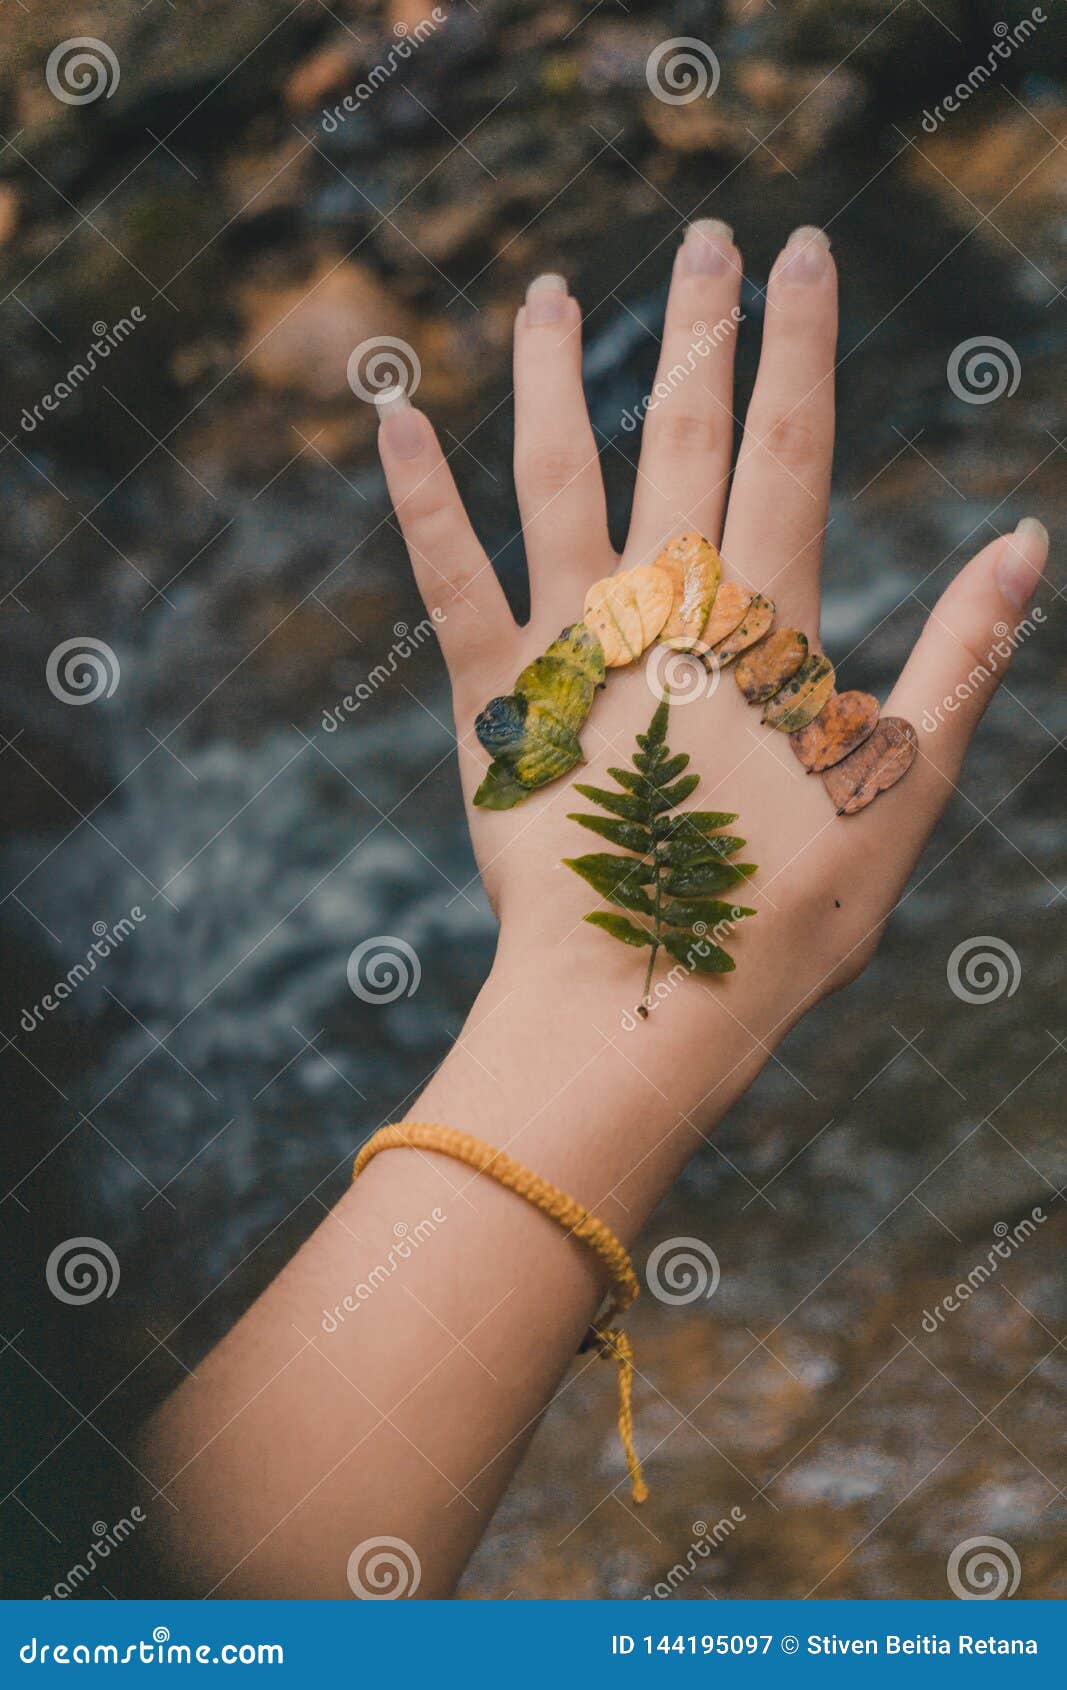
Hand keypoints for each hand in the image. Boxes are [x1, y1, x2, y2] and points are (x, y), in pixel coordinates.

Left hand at [378, 224, 1047, 1038]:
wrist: (647, 996)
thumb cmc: (782, 911)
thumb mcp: (902, 786)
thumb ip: (959, 656)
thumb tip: (1025, 543)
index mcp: (765, 622)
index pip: (790, 446)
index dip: (800, 344)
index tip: (804, 254)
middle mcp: (664, 605)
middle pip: (682, 432)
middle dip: (699, 328)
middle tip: (706, 235)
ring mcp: (570, 643)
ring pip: (557, 474)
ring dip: (551, 373)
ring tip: (544, 289)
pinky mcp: (494, 699)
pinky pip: (449, 577)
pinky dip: (417, 495)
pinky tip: (391, 415)